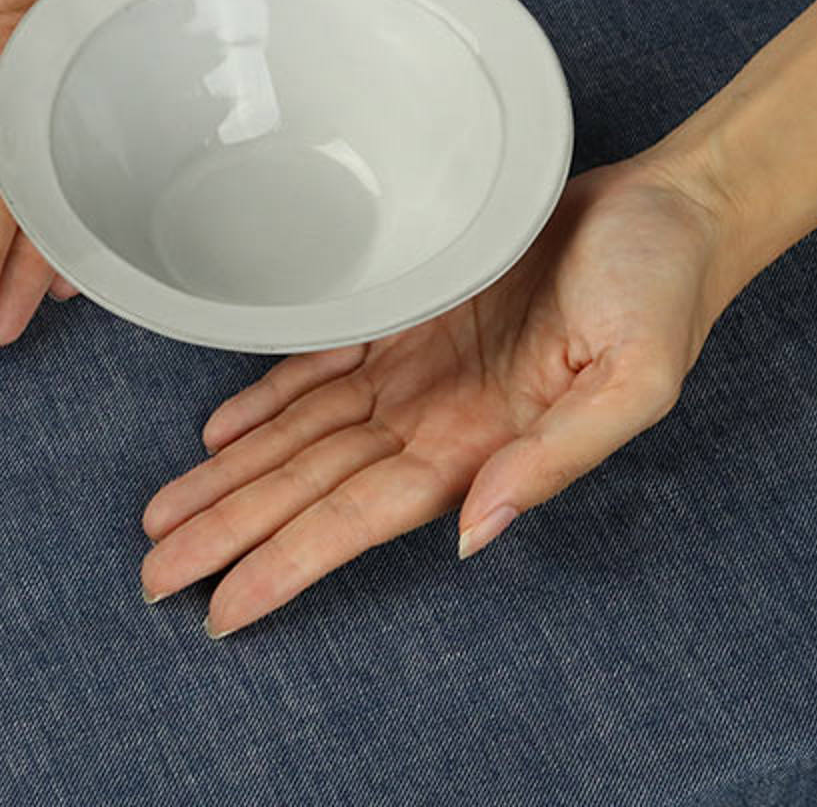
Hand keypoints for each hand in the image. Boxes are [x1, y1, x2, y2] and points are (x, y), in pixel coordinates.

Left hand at [140, 158, 729, 637]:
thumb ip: (555, 460)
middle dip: (231, 530)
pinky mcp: (404, 314)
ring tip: (165, 516)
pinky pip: (318, 367)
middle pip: (309, 485)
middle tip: (153, 571)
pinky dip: (264, 402)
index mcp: (481, 441)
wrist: (663, 210)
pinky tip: (220, 434)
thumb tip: (475, 532)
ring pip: (300, 435)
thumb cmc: (660, 286)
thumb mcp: (632, 381)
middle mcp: (434, 414)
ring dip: (232, 476)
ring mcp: (414, 367)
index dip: (287, 561)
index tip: (221, 606)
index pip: (359, 517)